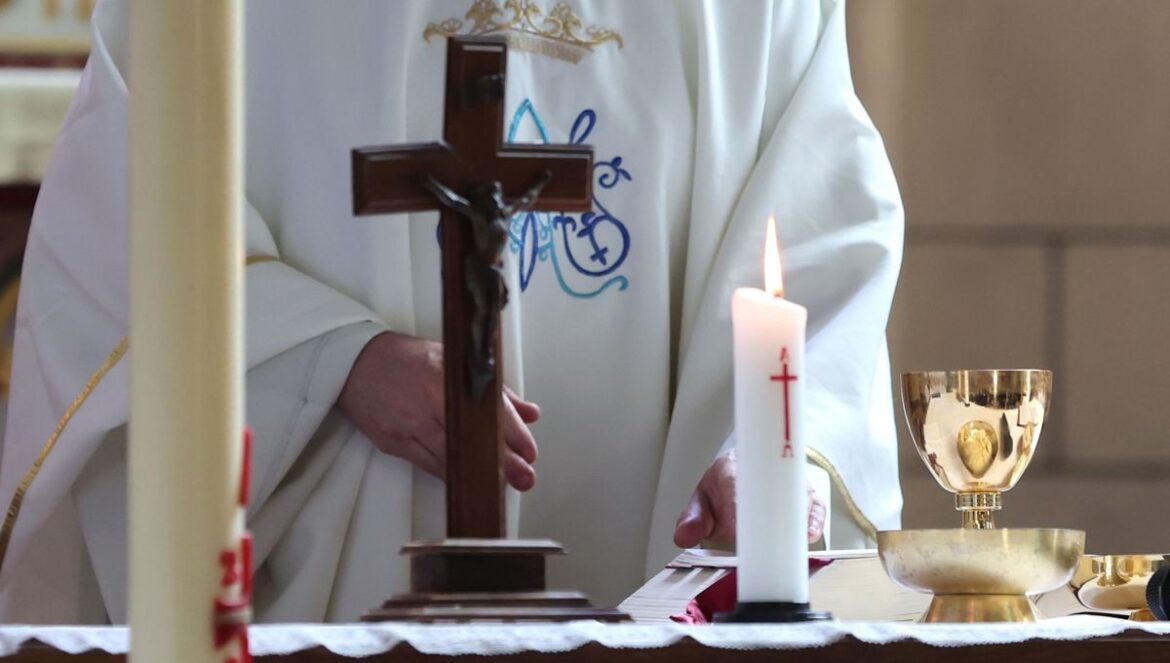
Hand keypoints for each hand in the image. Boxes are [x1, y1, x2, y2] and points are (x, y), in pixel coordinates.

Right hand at [338, 331, 539, 489]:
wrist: (355, 364)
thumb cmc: (406, 359)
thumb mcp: (453, 362)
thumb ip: (494, 390)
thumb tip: (528, 413)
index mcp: (444, 377)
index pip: (488, 411)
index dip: (513, 435)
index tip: (529, 452)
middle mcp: (425, 403)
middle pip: (472, 441)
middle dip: (502, 463)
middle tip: (524, 478)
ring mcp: (407, 427)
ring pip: (450, 460)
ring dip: (478, 473)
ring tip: (502, 481)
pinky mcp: (393, 444)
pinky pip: (429, 466)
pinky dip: (451, 472)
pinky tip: (468, 477)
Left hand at [672, 451, 826, 547]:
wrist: (747, 468)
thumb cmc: (725, 489)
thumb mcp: (702, 501)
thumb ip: (693, 520)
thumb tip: (683, 536)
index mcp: (731, 470)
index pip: (734, 488)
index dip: (735, 513)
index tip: (733, 536)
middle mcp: (764, 470)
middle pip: (770, 491)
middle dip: (765, 521)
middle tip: (757, 550)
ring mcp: (788, 480)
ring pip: (796, 497)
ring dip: (791, 524)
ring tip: (782, 548)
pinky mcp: (808, 494)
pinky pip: (817, 506)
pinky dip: (814, 521)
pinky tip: (808, 536)